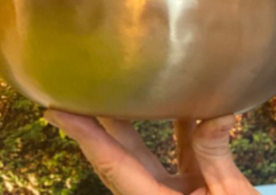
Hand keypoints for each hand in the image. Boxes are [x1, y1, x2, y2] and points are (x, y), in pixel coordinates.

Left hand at [44, 109, 257, 194]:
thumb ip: (217, 156)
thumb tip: (215, 113)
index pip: (113, 164)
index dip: (85, 136)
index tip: (58, 113)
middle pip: (118, 157)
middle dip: (96, 126)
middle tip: (75, 94)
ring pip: (142, 155)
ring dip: (132, 124)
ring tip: (116, 91)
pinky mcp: (188, 191)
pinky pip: (177, 156)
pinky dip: (181, 130)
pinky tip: (184, 103)